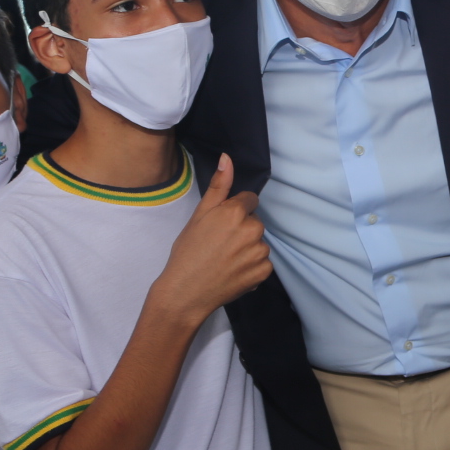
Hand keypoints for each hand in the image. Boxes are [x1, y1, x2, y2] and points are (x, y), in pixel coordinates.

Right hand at [151, 155, 271, 322]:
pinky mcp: (264, 272)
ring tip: (226, 260)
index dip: (235, 211)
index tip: (222, 225)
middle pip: (254, 222)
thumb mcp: (199, 215)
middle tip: (220, 245)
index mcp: (235, 213)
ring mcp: (259, 252)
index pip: (249, 200)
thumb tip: (228, 158)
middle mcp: (252, 230)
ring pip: (259, 243)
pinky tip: (233, 272)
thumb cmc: (188, 252)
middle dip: (242, 230)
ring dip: (248, 249)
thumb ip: (218, 186)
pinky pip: (263, 263)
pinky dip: (252, 267)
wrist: (186, 292)